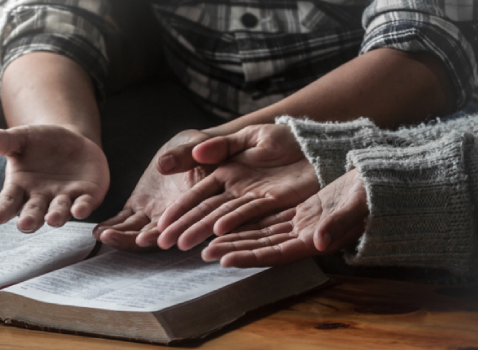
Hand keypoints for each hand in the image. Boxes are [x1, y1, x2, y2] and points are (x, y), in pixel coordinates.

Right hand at [0, 125, 108, 231]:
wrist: (71, 139)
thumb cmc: (39, 142)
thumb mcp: (21, 138)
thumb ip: (3, 141)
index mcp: (20, 187)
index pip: (8, 202)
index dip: (1, 211)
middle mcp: (41, 198)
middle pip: (33, 213)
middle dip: (30, 219)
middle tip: (24, 225)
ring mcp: (64, 199)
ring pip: (59, 211)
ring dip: (56, 216)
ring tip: (52, 219)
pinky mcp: (86, 196)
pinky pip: (84, 204)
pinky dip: (82, 208)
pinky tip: (79, 211)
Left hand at [93, 130, 212, 250]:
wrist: (193, 149)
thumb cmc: (203, 146)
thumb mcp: (198, 145)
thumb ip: (185, 155)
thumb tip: (163, 165)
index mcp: (195, 206)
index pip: (181, 226)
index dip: (163, 235)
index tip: (143, 239)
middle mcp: (176, 216)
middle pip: (154, 236)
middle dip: (132, 240)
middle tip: (111, 237)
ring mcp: (156, 213)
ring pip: (137, 231)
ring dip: (119, 235)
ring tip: (100, 233)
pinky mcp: (141, 206)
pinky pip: (125, 220)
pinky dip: (112, 226)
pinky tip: (97, 230)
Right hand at [149, 124, 319, 250]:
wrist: (316, 147)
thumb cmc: (284, 140)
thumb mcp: (251, 136)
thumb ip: (223, 146)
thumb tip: (197, 152)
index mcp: (227, 174)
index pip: (197, 194)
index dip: (179, 208)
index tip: (161, 223)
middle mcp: (237, 192)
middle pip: (205, 211)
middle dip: (184, 226)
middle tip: (162, 242)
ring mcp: (254, 200)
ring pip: (223, 218)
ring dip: (202, 232)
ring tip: (183, 245)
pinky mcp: (274, 205)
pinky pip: (251, 216)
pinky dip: (233, 225)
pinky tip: (217, 234)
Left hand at [202, 169, 368, 267]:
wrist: (382, 182)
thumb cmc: (372, 195)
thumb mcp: (356, 207)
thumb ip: (336, 225)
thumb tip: (317, 241)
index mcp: (315, 241)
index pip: (275, 253)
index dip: (249, 257)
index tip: (224, 260)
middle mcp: (303, 236)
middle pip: (261, 245)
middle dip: (232, 249)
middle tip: (201, 252)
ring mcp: (300, 225)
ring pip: (260, 232)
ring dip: (234, 237)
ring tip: (206, 241)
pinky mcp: (300, 212)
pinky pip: (267, 218)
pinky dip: (248, 220)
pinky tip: (227, 220)